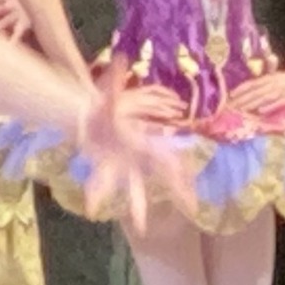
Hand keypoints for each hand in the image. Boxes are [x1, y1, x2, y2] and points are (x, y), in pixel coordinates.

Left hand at [71, 63, 193, 230]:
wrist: (87, 114)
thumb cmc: (102, 105)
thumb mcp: (109, 93)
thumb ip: (116, 79)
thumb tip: (121, 58)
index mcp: (144, 143)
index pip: (171, 160)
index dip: (184, 174)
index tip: (198, 185)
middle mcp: (139, 157)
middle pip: (163, 178)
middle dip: (178, 192)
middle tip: (192, 209)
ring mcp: (124, 166)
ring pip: (135, 189)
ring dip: (137, 206)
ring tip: (141, 227)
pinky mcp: (107, 169)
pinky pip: (105, 185)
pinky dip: (98, 194)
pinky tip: (93, 208)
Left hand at [221, 65, 284, 120]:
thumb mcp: (277, 77)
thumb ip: (266, 83)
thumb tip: (255, 90)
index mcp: (269, 79)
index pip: (251, 84)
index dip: (240, 89)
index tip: (230, 95)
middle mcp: (272, 84)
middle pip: (254, 93)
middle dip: (241, 100)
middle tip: (230, 107)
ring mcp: (281, 90)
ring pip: (263, 98)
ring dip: (251, 104)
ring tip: (240, 110)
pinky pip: (278, 102)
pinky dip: (269, 106)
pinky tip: (260, 111)